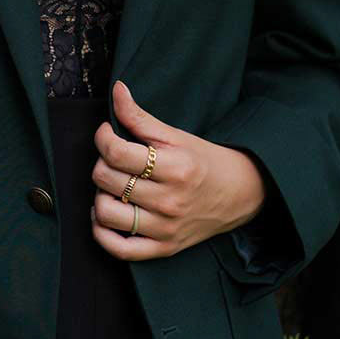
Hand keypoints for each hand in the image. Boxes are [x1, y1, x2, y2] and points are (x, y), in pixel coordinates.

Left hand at [89, 78, 267, 261]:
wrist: (239, 194)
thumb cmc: (204, 161)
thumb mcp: (176, 135)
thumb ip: (141, 117)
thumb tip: (116, 90)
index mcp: (174, 167)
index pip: (117, 153)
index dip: (102, 137)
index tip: (106, 132)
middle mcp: (169, 200)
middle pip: (107, 179)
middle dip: (102, 162)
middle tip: (114, 158)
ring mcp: (165, 227)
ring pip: (106, 213)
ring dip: (100, 195)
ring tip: (112, 185)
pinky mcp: (163, 248)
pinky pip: (118, 249)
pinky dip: (102, 232)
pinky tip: (105, 214)